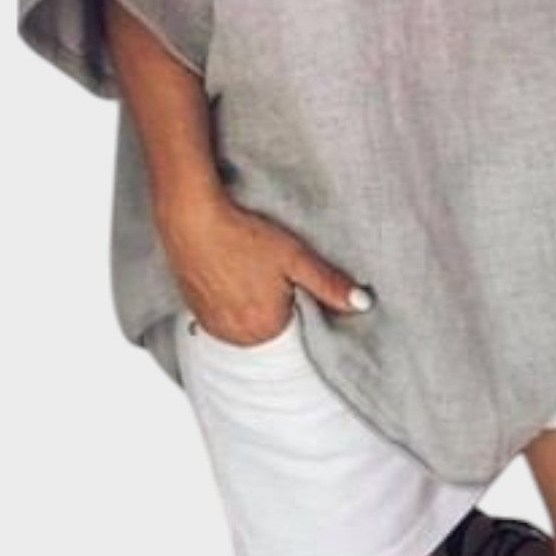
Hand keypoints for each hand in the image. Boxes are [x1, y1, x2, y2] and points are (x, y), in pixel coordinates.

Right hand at [156, 191, 372, 345]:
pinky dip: (231, 300)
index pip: (299, 325)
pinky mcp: (196, 313)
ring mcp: (214, 326)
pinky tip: (232, 273)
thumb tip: (363, 304)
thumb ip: (329, 284)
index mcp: (267, 328)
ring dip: (253, 303)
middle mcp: (239, 336)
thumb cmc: (243, 235)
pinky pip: (224, 316)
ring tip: (250, 269)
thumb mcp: (295, 257)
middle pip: (272, 326)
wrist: (191, 219)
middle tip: (270, 268)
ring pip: (247, 321)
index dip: (300, 299)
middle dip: (277, 303)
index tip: (292, 277)